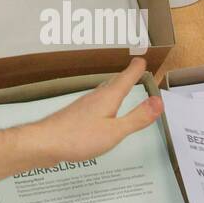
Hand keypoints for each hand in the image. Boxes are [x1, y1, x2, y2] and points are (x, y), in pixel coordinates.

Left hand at [0, 56, 162, 182]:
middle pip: (114, 84)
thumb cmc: (79, 137)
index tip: (142, 59)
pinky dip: (104, 100)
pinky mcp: (75, 117)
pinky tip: (100, 110)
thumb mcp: (115, 131)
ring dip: (114, 87)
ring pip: (103, 93)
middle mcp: (95, 98)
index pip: (125, 80)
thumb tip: (158, 100)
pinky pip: (95, 103)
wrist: (44, 143)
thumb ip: (137, 117)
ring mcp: (83, 106)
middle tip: (134, 69)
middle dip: (126, 76)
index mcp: (107, 98)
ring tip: (120, 86)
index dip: (135, 70)